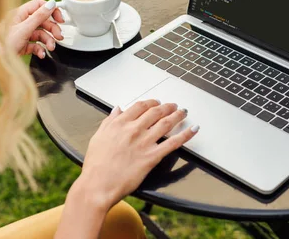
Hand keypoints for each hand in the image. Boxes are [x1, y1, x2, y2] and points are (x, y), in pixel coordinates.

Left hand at [7, 0, 64, 57]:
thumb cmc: (3, 44)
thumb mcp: (24, 29)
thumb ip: (39, 16)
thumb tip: (51, 3)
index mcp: (19, 14)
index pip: (39, 5)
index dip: (51, 11)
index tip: (60, 19)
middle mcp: (21, 22)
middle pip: (42, 21)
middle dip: (52, 29)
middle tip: (59, 37)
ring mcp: (22, 33)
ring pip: (40, 33)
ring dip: (48, 41)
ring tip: (51, 48)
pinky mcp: (22, 45)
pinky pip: (35, 44)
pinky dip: (41, 49)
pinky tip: (42, 54)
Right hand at [74, 100, 198, 209]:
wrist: (98, 186)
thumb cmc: (96, 166)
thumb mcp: (98, 137)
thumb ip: (109, 121)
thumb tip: (117, 109)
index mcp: (120, 123)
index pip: (140, 106)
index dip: (151, 103)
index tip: (156, 103)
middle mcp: (134, 129)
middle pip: (155, 112)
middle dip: (167, 107)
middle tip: (173, 106)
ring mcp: (144, 142)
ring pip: (166, 123)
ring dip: (177, 115)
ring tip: (183, 112)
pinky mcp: (152, 157)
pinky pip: (173, 143)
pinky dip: (186, 134)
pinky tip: (193, 129)